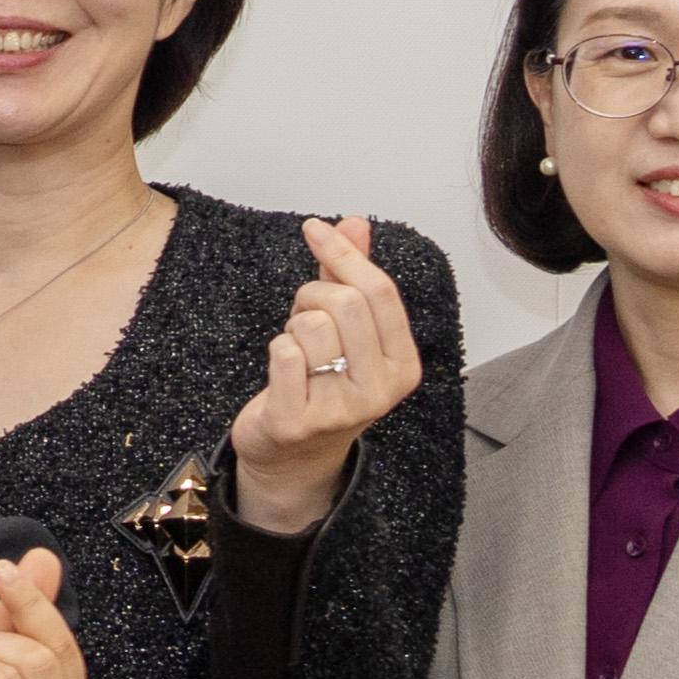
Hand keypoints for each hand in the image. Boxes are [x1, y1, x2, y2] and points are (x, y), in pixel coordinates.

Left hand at [228, 211, 416, 535]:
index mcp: (402, 364)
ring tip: (296, 350)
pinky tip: (282, 372)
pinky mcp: (298, 421)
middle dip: (313, 295)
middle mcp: (380, 389)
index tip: (316, 229)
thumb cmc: (321, 385)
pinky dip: (276, 351)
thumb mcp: (346, 330)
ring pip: (311, 326)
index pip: (380, 292)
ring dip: (292, 327)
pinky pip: (283, 354)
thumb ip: (350, 275)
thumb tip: (354, 223)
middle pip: (345, 302)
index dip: (344, 253)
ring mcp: (341, 409)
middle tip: (303, 317)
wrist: (292, 455)